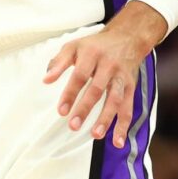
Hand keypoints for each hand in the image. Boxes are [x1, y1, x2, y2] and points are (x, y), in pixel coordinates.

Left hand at [43, 17, 156, 147]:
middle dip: (85, 109)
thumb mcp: (74, 46)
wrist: (127, 38)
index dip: (70, 93)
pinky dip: (123, 125)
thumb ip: (59, 62)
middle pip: (97, 89)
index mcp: (92, 54)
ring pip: (115, 99)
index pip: (80, 75)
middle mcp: (108, 65)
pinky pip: (128, 107)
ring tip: (95, 135)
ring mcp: (121, 77)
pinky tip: (117, 141)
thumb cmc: (95, 45)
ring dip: (106, 119)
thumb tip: (46, 79)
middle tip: (73, 126)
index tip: (61, 111)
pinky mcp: (131, 86)